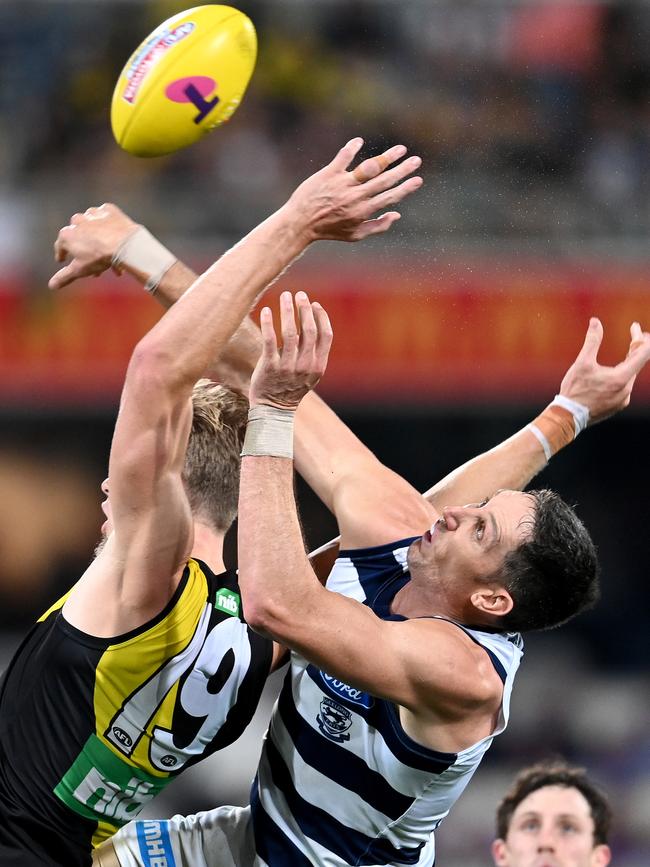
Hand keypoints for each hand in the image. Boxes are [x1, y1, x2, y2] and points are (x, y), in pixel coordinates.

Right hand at [49, 203, 137, 289]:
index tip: (63, 259)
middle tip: (92, 261)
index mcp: (66, 235)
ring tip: (107, 253)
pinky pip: (106, 217)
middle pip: (78, 237)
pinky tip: (114, 235)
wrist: (124, 243)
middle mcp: (77, 221)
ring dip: (97, 238)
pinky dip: (108, 225)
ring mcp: (92, 214)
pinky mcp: (108, 210)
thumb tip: (51, 285)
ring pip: (92, 227)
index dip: (62, 254)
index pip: (60, 246)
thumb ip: (64, 276)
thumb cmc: (99, 257)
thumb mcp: (80, 270)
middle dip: (84, 249)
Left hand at [249, 291, 332, 409]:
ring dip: (288, 311)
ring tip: (285, 296)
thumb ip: (313, 352)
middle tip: (299, 294)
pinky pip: (270, 341)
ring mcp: (288, 367)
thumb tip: (311, 322)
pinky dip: (269, 323)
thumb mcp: (309, 373)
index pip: (326, 336)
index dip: (321, 317)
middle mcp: (306, 366)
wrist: (273, 409)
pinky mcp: (269, 367)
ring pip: (290, 333)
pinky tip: (267, 310)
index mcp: (319, 366)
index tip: (314, 303)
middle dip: (305, 309)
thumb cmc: (291, 386)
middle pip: (309, 331)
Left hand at [286, 138, 422, 242]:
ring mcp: (343, 184)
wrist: (301, 223)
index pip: (390, 197)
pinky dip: (351, 148)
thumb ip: (378, 226)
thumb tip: (397, 214)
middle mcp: (356, 197)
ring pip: (370, 168)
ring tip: (401, 149)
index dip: (406, 188)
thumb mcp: (355, 235)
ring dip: (387, 158)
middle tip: (417, 160)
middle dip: (403, 170)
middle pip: (385, 180)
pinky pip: (343, 158)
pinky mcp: (329, 174)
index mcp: (364, 211)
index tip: (418, 179)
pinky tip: (359, 141)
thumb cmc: (329, 230)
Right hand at [560, 317, 649, 422]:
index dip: (641, 339)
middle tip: (634, 334)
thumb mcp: (582, 363)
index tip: (636, 328)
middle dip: (636, 348)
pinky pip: (625, 386)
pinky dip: (622, 375)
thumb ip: (592, 341)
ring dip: (629, 362)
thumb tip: (596, 322)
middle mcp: (627, 389)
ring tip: (628, 352)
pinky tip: (615, 373)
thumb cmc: (575, 390)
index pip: (642, 354)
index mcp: (621, 378)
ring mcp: (623, 399)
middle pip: (637, 364)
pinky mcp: (618, 406)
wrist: (568, 417)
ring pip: (631, 375)